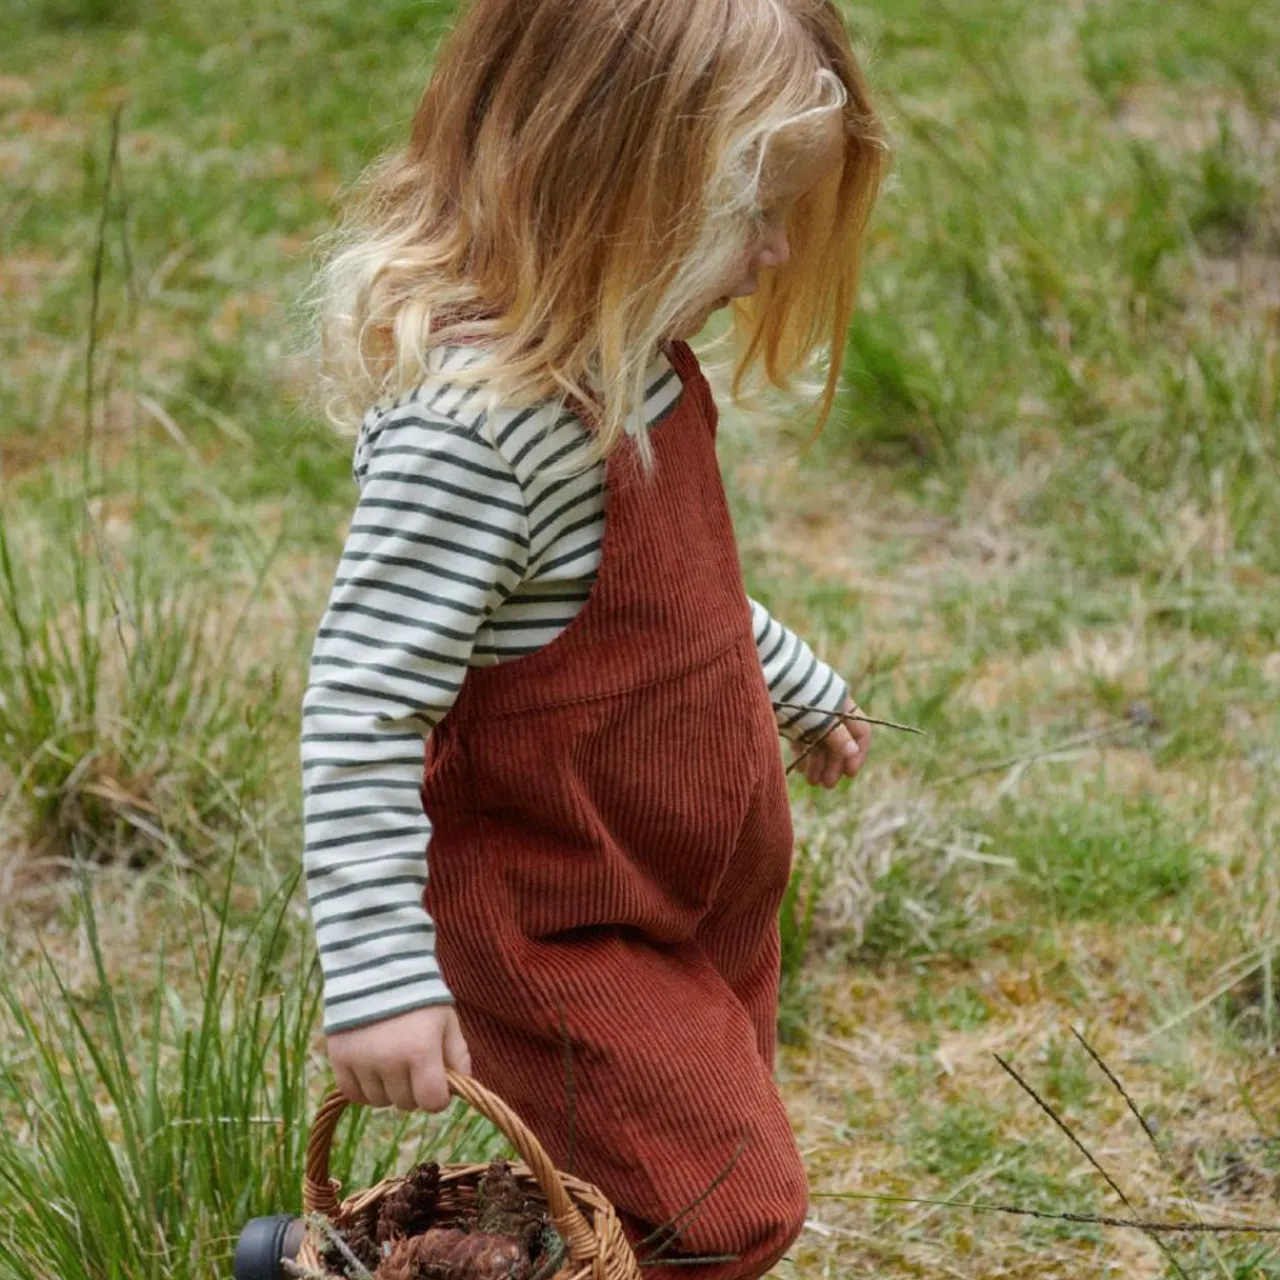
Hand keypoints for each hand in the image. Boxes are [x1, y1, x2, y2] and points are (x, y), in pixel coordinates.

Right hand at [328, 1004, 471, 1112]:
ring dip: (388, 1089)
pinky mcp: (339, 1059)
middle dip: (413, 1089)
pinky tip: (371, 1068)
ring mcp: (362, 1061)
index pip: (432, 1102)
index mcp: (421, 1051)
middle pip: (406, 1103)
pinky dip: (363, 1088)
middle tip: (412, 1064)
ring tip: (390, 1060)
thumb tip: (458, 1087)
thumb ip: (458, 1055)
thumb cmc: (419, 996)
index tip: (436, 1082)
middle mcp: (390, 1061)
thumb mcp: (447, 1020)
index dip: (438, 1097)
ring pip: (379, 1102)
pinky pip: (353, 1094)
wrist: (377, 968)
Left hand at [791, 697, 871, 788]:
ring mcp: (811, 716)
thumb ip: (837, 734)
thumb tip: (852, 753)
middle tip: (827, 785)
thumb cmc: (800, 693)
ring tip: (812, 782)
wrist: (771, 675)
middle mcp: (830, 711)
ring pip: (821, 744)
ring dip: (819, 764)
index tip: (849, 773)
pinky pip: (804, 741)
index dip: (858, 754)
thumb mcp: (821, 716)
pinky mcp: (793, 720)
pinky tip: (802, 770)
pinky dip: (805, 756)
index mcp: (843, 706)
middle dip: (834, 764)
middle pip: (840, 742)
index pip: (861, 732)